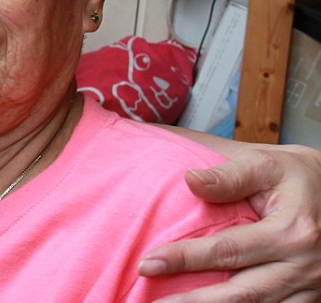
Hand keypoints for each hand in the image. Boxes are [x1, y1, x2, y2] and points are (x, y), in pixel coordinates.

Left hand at [139, 144, 320, 301]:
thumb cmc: (295, 175)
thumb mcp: (266, 164)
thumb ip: (229, 176)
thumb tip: (190, 181)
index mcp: (292, 230)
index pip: (227, 250)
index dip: (184, 258)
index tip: (148, 263)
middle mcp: (303, 265)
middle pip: (241, 293)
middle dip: (194, 301)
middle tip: (154, 302)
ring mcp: (311, 286)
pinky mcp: (312, 297)